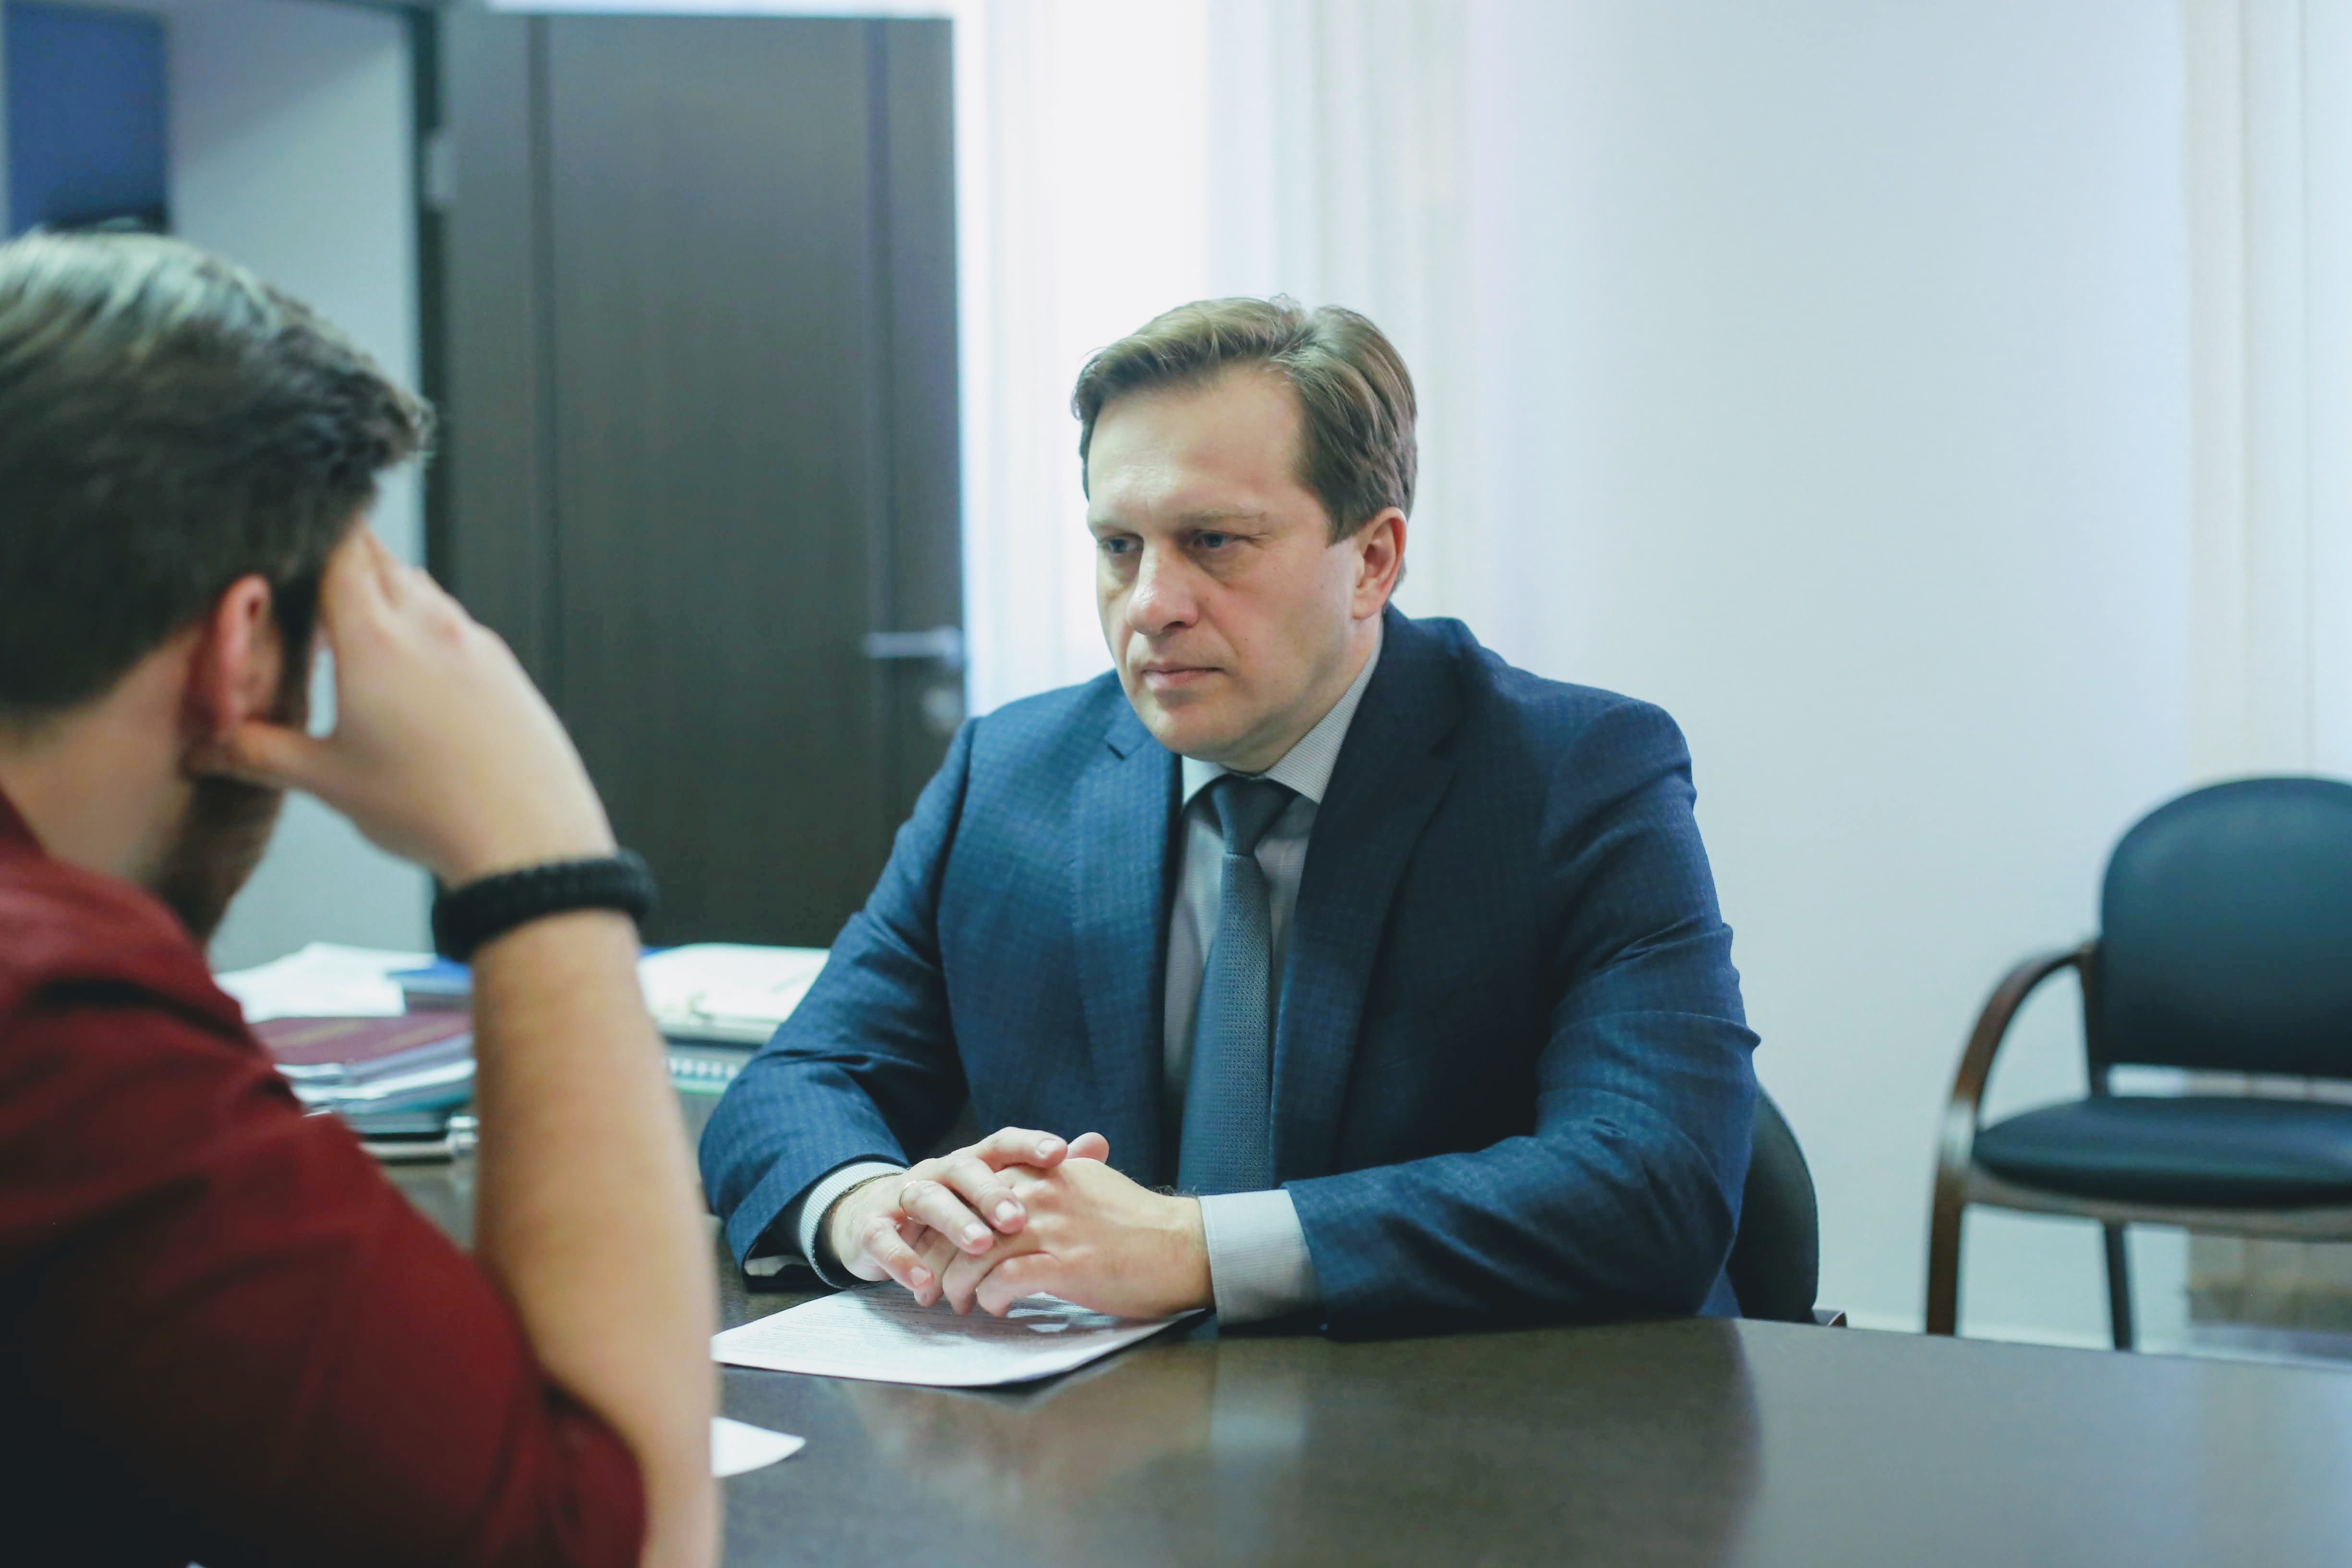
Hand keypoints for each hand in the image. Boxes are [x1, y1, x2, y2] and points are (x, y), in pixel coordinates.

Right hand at [206, 528, 614, 884]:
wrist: (528, 835)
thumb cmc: (429, 808)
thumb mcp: (328, 781)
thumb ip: (259, 752)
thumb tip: (205, 747)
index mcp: (375, 639)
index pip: (339, 551)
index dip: (310, 535)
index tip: (287, 537)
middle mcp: (429, 625)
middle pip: (379, 559)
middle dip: (340, 559)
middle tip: (306, 582)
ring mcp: (473, 640)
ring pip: (420, 587)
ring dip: (384, 592)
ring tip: (352, 634)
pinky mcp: (502, 665)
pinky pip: (455, 622)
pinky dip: (424, 624)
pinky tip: (409, 670)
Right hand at [828, 1127, 1110, 1305]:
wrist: (872, 1222)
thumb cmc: (953, 1209)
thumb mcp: (994, 1192)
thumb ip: (1046, 1173)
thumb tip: (1098, 1143)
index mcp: (972, 1162)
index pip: (1001, 1143)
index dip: (1029, 1145)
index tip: (1060, 1154)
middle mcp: (939, 1172)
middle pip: (965, 1170)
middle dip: (991, 1192)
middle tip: (1018, 1218)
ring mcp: (903, 1196)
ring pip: (927, 1198)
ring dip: (954, 1222)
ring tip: (980, 1246)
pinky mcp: (873, 1227)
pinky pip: (884, 1239)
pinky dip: (903, 1260)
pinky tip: (924, 1282)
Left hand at [936, 1157, 1210, 1320]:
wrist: (1183, 1246)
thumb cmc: (1139, 1223)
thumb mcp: (1092, 1184)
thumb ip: (1057, 1178)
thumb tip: (1030, 1181)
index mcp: (1047, 1173)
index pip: (977, 1192)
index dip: (950, 1222)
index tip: (937, 1247)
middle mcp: (1044, 1194)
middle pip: (967, 1223)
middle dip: (942, 1257)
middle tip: (934, 1285)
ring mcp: (1054, 1229)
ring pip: (977, 1255)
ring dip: (960, 1285)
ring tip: (959, 1303)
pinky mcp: (1066, 1264)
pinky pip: (1006, 1281)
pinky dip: (992, 1298)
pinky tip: (995, 1308)